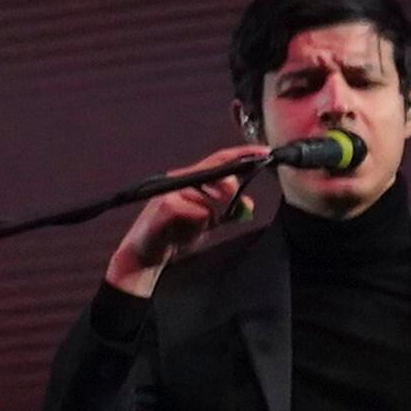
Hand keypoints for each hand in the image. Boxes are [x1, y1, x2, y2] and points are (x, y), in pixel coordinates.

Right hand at [106, 146, 268, 294]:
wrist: (146, 257)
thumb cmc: (174, 236)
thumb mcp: (207, 223)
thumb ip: (226, 212)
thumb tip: (248, 202)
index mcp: (190, 180)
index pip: (220, 161)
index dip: (243, 155)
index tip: (264, 154)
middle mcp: (179, 180)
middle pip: (214, 171)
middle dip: (228, 187)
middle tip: (228, 202)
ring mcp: (170, 191)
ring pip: (207, 195)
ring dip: (210, 213)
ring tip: (199, 226)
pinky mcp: (164, 206)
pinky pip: (197, 211)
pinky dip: (200, 222)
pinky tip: (190, 231)